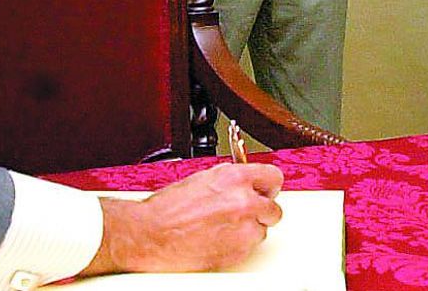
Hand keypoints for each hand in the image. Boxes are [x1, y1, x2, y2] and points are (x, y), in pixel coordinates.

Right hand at [82, 163, 283, 275]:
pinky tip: (218, 238)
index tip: (265, 189)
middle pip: (274, 208)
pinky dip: (239, 244)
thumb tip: (243, 182)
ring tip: (223, 227)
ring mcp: (244, 228)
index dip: (268, 185)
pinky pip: (250, 246)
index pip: (273, 177)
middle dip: (261, 210)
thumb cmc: (168, 209)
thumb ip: (229, 180)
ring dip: (249, 228)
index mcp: (234, 178)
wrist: (153, 235)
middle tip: (244, 212)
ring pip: (262, 229)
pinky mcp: (240, 250)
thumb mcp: (201, 180)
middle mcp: (244, 201)